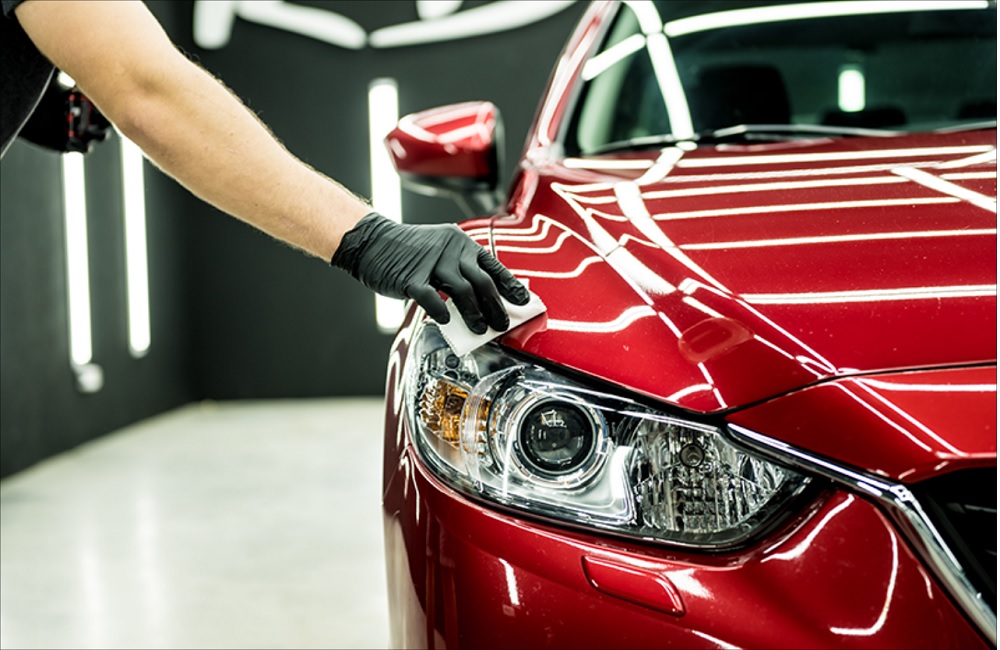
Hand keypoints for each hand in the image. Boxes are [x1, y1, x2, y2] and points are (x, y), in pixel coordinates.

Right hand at [332, 212, 529, 333]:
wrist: (373, 242)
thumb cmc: (408, 252)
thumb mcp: (440, 251)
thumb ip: (460, 271)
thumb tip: (482, 301)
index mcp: (460, 242)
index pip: (493, 265)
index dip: (510, 285)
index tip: (524, 301)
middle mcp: (450, 250)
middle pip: (482, 282)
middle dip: (496, 306)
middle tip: (502, 324)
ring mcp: (430, 263)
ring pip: (462, 292)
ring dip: (474, 314)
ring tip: (480, 330)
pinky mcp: (411, 278)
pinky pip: (432, 298)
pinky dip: (441, 312)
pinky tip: (446, 322)